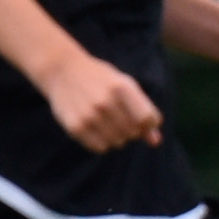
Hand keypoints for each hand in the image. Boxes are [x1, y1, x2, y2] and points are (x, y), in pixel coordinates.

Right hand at [42, 52, 163, 151]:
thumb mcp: (126, 86)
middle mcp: (105, 102)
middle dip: (133, 129)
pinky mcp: (75, 127)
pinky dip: (102, 142)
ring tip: (107, 121)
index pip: (147, 119)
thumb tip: (156, 142)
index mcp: (122, 87)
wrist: (62, 71)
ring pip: (118, 142)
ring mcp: (89, 115)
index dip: (149, 123)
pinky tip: (96, 127)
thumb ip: (144, 112)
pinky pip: (100, 147)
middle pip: (133, 133)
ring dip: (118, 136)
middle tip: (120, 117)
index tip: (142, 119)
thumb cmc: (101, 80)